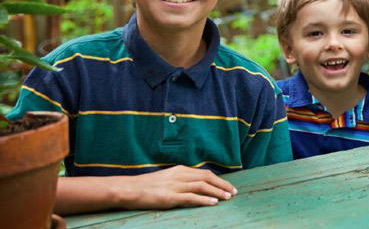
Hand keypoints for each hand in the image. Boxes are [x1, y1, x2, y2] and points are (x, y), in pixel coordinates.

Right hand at [120, 165, 236, 209]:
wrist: (129, 189)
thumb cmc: (147, 186)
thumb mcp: (167, 178)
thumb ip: (180, 180)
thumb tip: (195, 185)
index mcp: (180, 170)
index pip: (205, 173)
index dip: (219, 180)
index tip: (228, 186)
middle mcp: (180, 175)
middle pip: (207, 178)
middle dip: (223, 185)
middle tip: (234, 192)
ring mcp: (175, 186)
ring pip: (202, 187)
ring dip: (217, 192)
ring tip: (228, 198)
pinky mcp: (170, 197)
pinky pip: (191, 197)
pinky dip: (204, 200)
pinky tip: (213, 203)